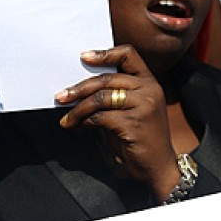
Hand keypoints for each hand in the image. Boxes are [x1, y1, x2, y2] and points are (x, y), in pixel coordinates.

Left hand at [55, 45, 180, 200]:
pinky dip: (85, 122)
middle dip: (79, 88)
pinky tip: (79, 127)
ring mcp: (144, 105)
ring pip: (100, 98)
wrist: (159, 167)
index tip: (83, 57)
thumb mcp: (132, 109)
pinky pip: (100, 117)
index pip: (128, 54)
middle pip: (107, 78)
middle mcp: (149, 89)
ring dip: (78, 109)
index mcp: (149, 82)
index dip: (104, 53)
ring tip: (67, 119)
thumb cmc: (140, 137)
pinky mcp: (134, 123)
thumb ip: (115, 94)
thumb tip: (80, 88)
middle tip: (61, 96)